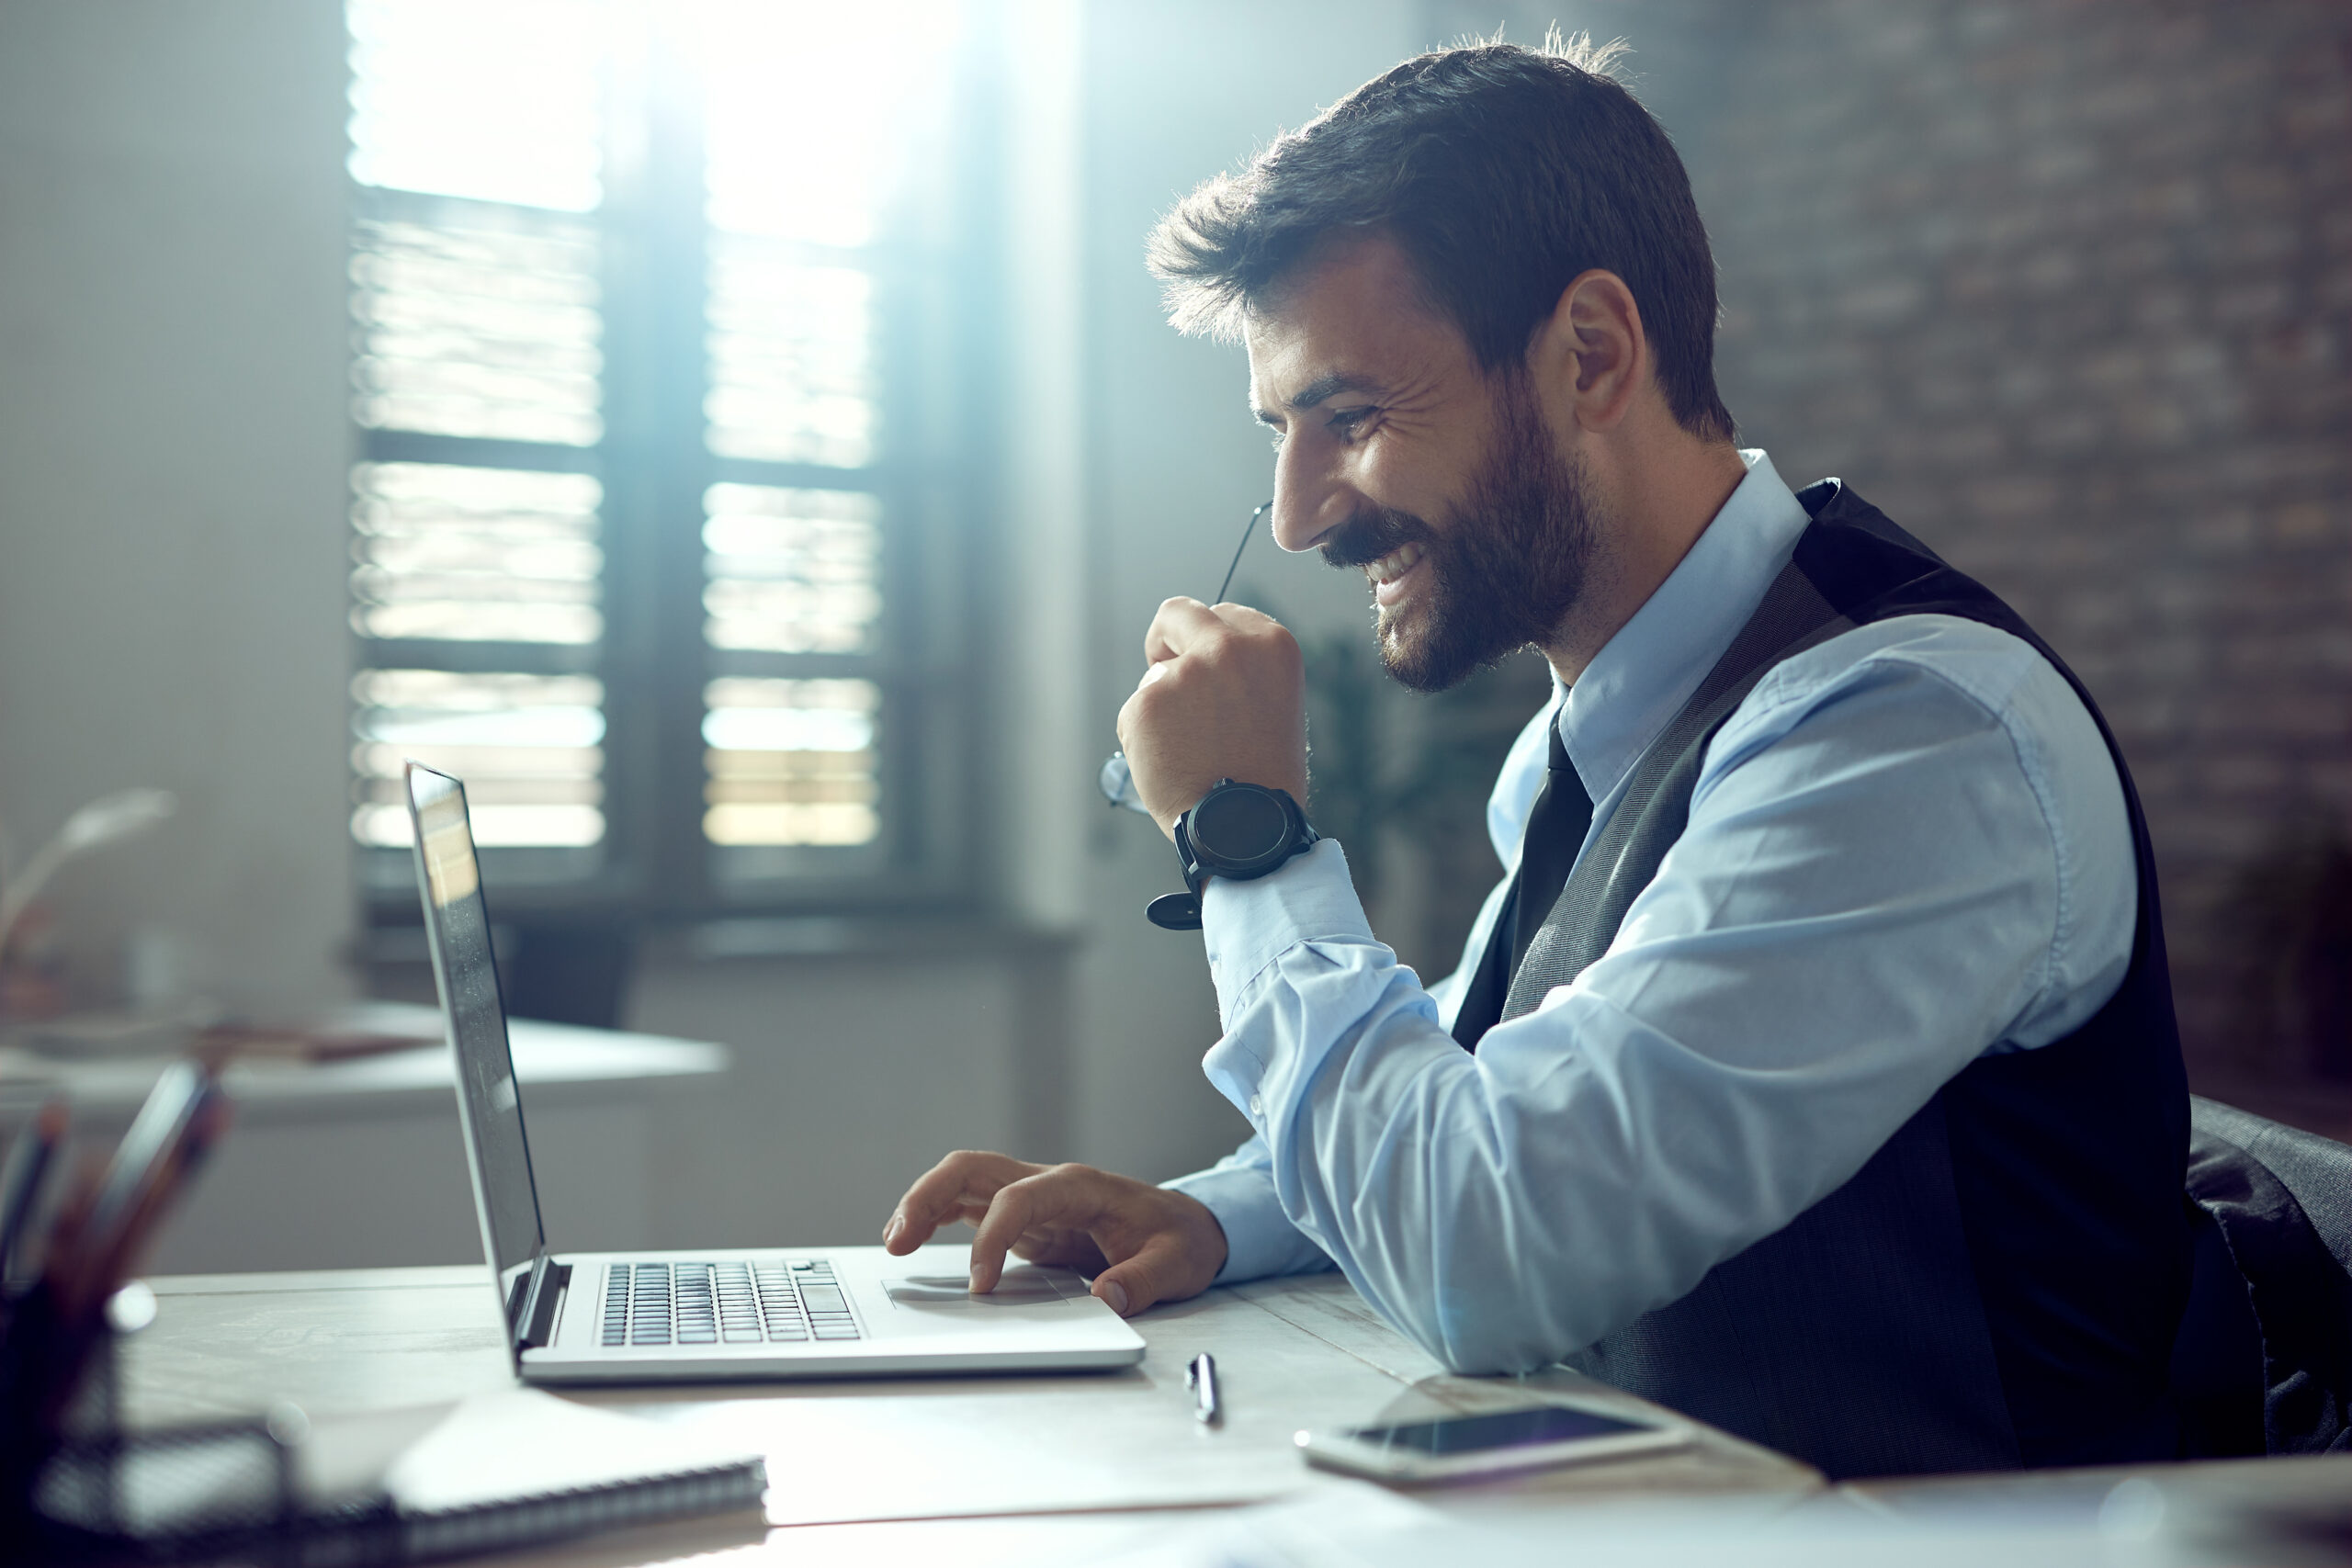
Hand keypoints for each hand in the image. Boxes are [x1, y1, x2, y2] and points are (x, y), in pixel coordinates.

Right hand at [882, 1151, 1229, 1316]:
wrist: (1190, 1226)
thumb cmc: (1181, 1239)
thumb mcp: (1178, 1263)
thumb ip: (1144, 1279)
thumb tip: (1107, 1298)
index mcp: (1080, 1187)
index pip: (1018, 1198)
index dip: (992, 1238)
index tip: (981, 1287)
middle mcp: (1049, 1183)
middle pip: (973, 1168)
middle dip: (929, 1197)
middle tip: (898, 1241)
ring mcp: (1032, 1196)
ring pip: (963, 1180)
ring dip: (922, 1203)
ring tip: (893, 1243)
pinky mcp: (1024, 1215)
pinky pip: (970, 1203)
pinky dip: (936, 1215)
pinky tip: (912, 1239)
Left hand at [1115, 598, 1307, 838]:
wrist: (1245, 828)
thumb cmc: (1264, 778)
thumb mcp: (1276, 707)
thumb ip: (1242, 673)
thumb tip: (1194, 659)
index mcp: (1272, 644)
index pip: (1223, 613)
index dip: (1206, 637)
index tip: (1196, 654)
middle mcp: (1228, 647)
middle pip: (1178, 612)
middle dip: (1165, 637)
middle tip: (1160, 662)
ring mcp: (1183, 674)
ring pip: (1154, 678)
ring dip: (1163, 708)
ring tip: (1191, 755)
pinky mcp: (1144, 703)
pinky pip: (1135, 715)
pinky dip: (1145, 740)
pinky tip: (1172, 767)